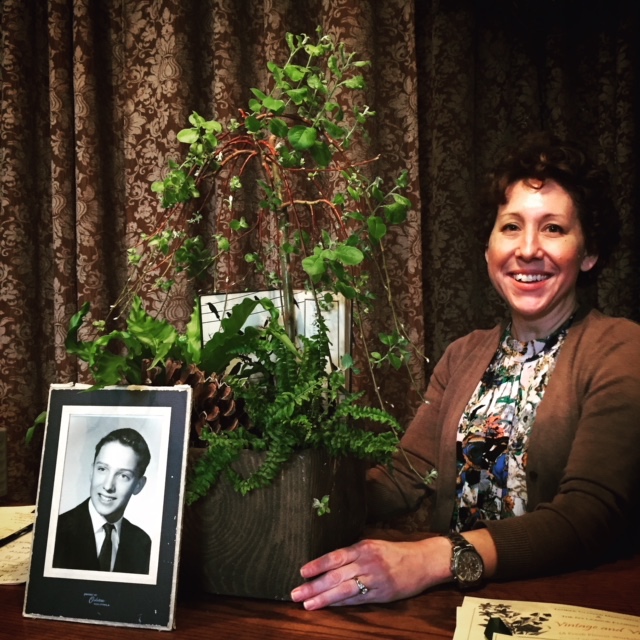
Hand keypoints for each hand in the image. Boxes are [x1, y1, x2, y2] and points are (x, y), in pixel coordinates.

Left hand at [290, 536, 452, 609]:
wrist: (424, 561)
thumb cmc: (396, 552)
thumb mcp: (374, 545)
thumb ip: (354, 553)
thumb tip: (330, 562)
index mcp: (363, 547)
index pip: (335, 556)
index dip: (318, 564)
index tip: (302, 571)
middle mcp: (367, 562)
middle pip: (335, 575)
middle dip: (313, 585)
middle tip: (296, 593)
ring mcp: (374, 579)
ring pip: (343, 590)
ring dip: (323, 598)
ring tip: (307, 603)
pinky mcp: (381, 594)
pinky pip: (357, 600)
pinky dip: (341, 604)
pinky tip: (328, 606)